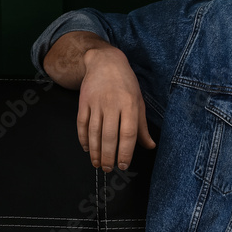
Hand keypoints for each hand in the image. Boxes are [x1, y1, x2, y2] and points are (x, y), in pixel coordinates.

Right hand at [77, 47, 155, 171]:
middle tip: (109, 169)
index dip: (125, 152)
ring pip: (94, 132)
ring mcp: (96, 103)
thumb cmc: (126, 84)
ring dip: (95, 151)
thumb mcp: (139, 102)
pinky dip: (83, 138)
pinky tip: (87, 148)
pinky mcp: (83, 102)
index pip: (128, 133)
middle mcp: (113, 104)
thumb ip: (142, 126)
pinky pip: (81, 124)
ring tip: (97, 163)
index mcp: (130, 105)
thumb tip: (150, 146)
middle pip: (109, 136)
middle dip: (109, 156)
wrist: (105, 62)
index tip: (123, 165)